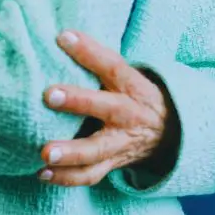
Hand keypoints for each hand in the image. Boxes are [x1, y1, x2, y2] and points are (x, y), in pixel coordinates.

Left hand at [38, 29, 180, 186]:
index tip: (63, 37)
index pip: (111, 65)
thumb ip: (98, 62)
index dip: (88, 51)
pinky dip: (66, 177)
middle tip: (49, 95)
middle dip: (77, 101)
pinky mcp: (113, 164)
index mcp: (131, 86)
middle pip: (104, 107)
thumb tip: (60, 36)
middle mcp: (128, 114)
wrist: (171, 134)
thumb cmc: (134, 96)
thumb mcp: (128, 76)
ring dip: (70, 153)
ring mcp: (121, 142)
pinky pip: (90, 175)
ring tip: (44, 153)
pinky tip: (42, 173)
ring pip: (96, 151)